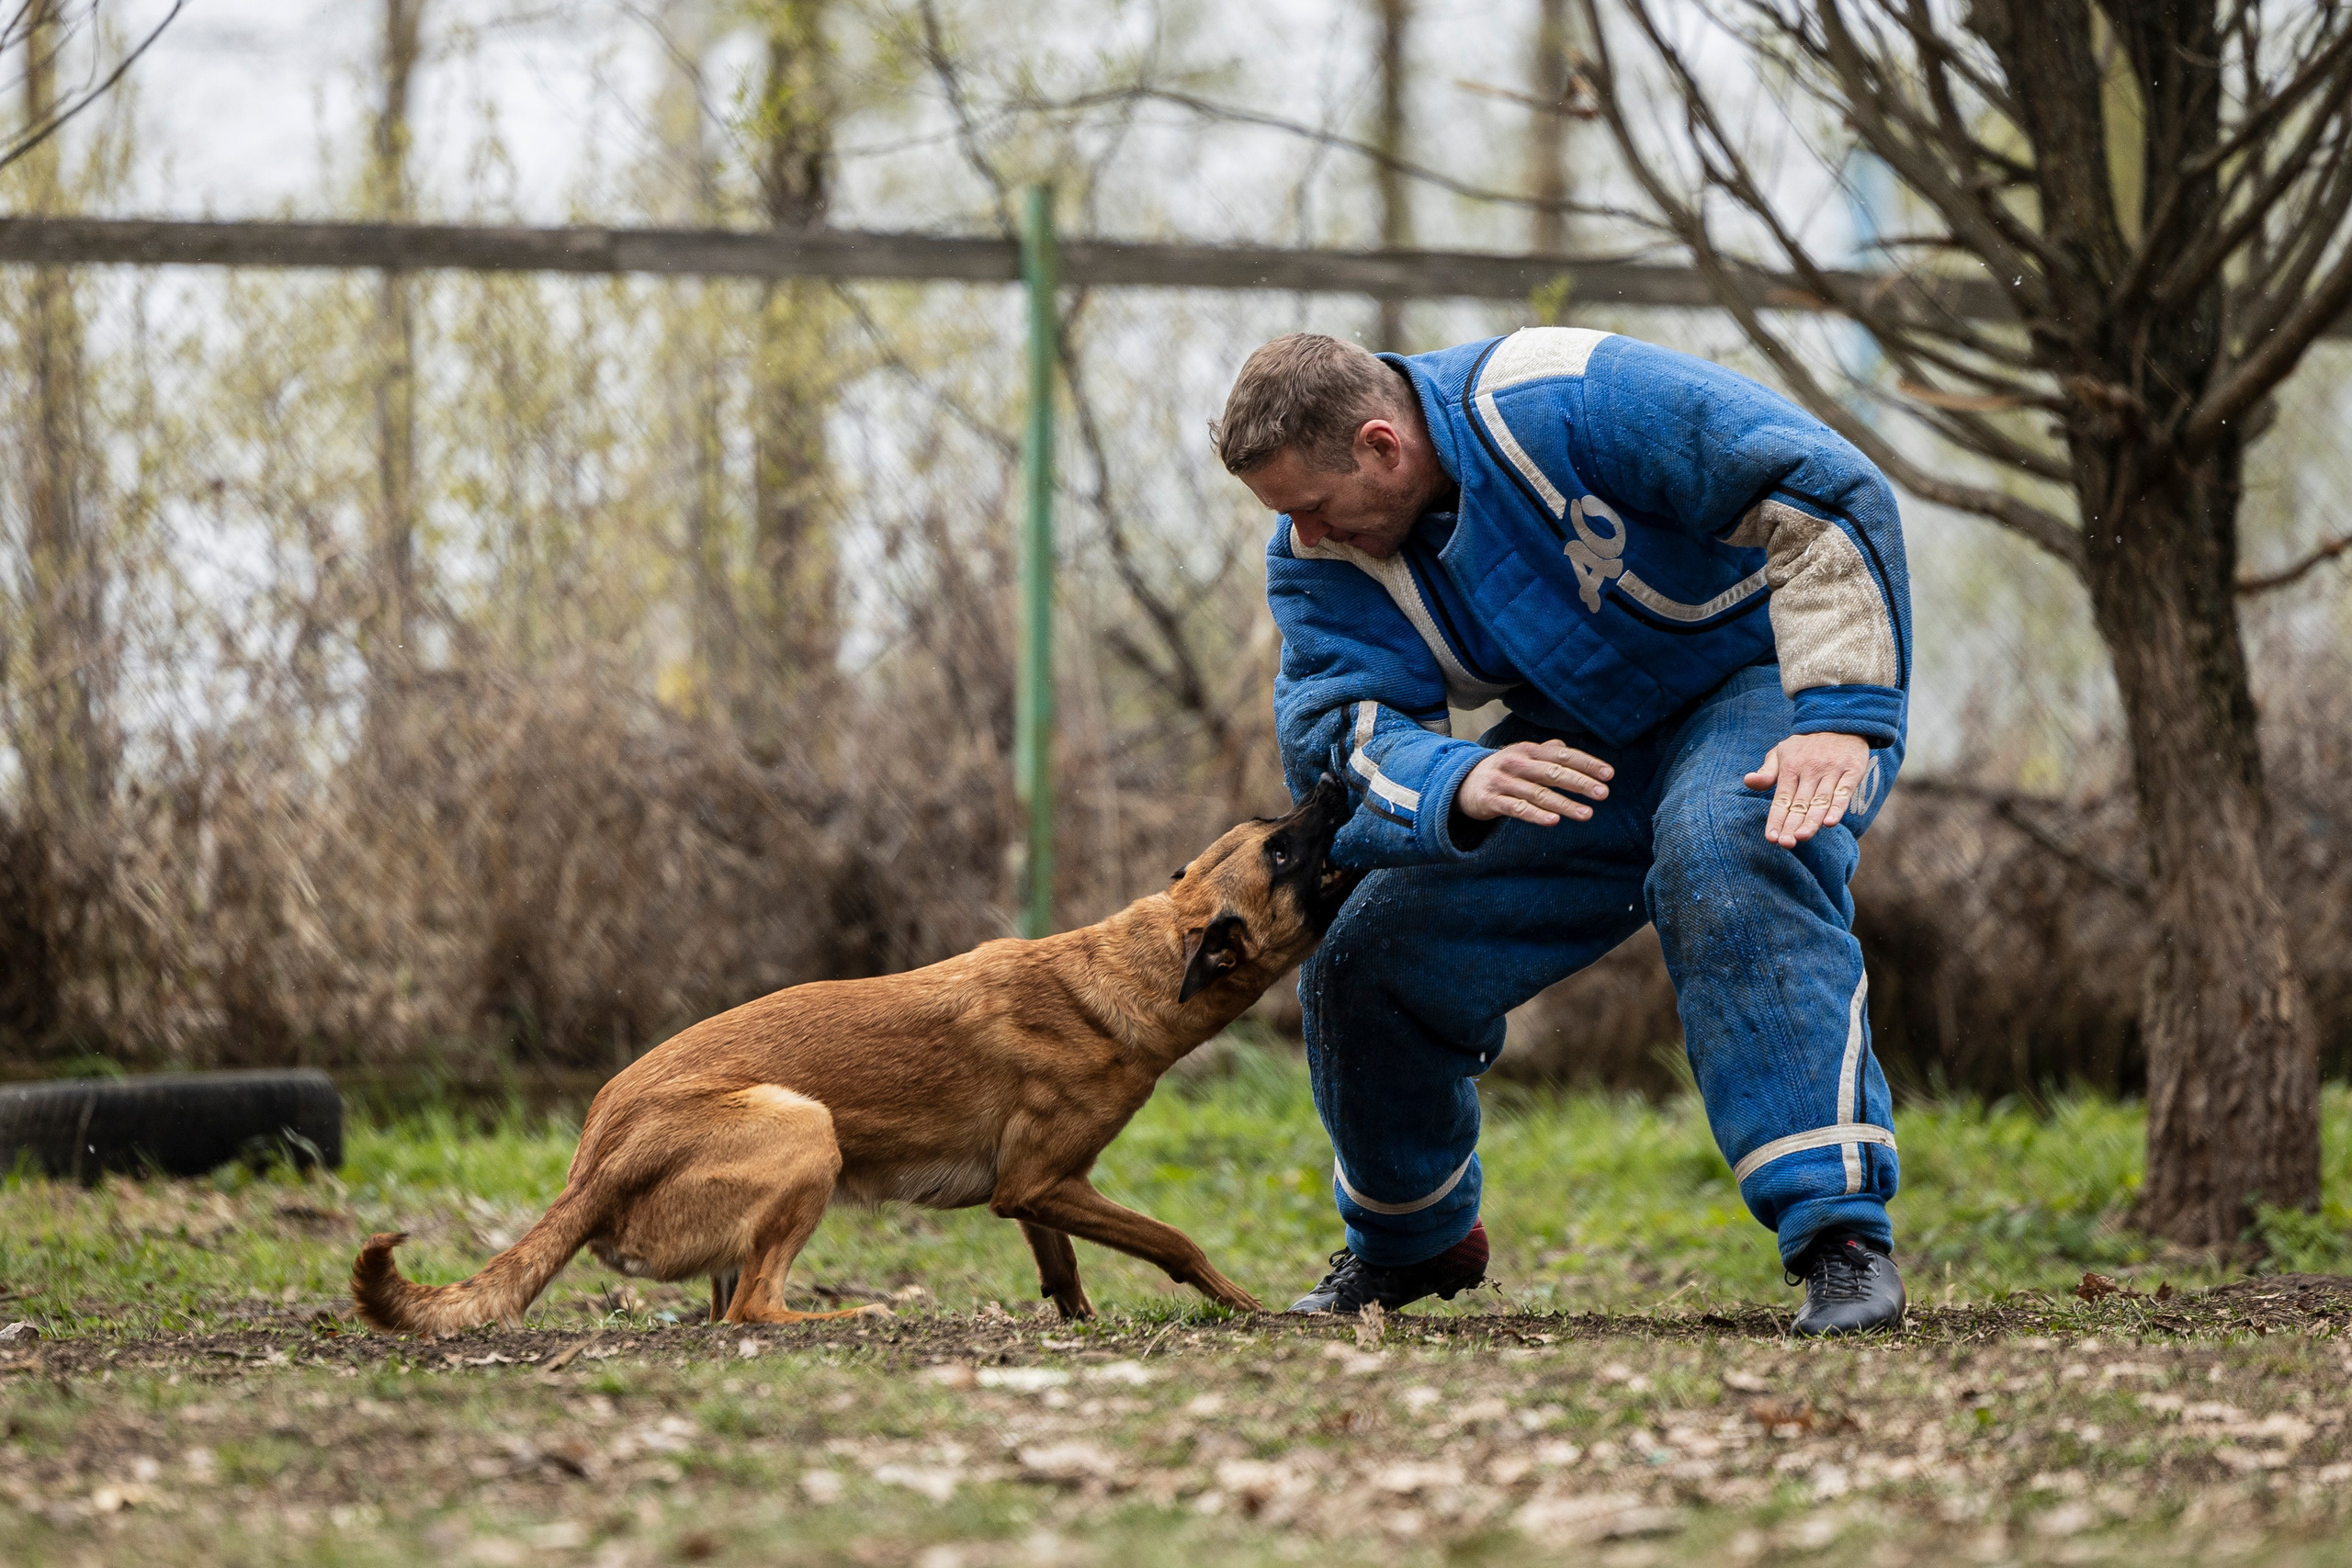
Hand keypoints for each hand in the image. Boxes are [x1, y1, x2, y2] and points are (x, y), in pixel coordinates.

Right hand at [1455, 740, 1613, 825]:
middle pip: (1553, 773)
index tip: (1609, 774)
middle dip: (1580, 783)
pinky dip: (1535, 815)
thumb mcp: (1521, 757)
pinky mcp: (1492, 800)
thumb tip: (1565, 747)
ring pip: (1539, 793)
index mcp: (1528, 750)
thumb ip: (1544, 753)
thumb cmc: (1501, 771)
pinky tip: (1554, 821)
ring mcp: (1503, 782)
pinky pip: (1517, 808)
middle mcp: (1517, 763)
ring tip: (1587, 814)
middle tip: (1604, 794)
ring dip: (1564, 804)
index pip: (1562, 755)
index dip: (1586, 764)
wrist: (1460, 783)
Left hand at [1745, 732, 1871, 845]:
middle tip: (1785, 843)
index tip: (1771, 838)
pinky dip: (1837, 808)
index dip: (1776, 819)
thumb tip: (1748, 781)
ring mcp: (1832, 771)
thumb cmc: (1806, 745)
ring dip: (1812, 820)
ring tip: (1802, 837)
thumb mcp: (1781, 752)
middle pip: (1800, 803)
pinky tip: (1830, 822)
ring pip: (1821, 801)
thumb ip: (1767, 772)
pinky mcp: (1852, 771)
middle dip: (1792, 824)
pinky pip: (1844, 792)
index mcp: (1791, 767)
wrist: (1839, 721)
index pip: (1781, 798)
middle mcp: (1810, 770)